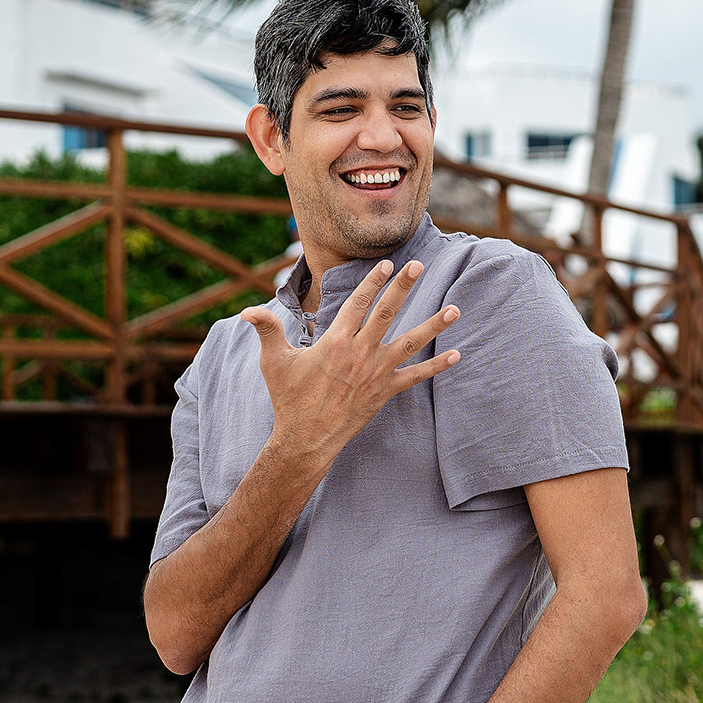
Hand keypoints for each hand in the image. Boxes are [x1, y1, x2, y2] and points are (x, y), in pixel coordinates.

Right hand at [239, 259, 459, 465]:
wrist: (305, 438)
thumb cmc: (288, 398)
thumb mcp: (273, 361)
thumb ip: (266, 330)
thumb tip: (246, 310)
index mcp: (335, 341)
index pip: (357, 302)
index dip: (372, 281)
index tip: (387, 264)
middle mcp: (359, 352)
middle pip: (386, 313)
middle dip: (403, 288)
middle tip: (418, 266)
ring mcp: (375, 372)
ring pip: (409, 342)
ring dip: (433, 325)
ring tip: (455, 309)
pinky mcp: (385, 391)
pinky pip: (415, 376)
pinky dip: (436, 366)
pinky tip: (456, 354)